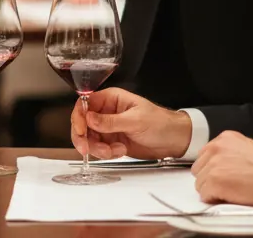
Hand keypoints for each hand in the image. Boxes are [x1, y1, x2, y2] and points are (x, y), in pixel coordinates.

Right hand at [71, 87, 191, 159]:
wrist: (174, 140)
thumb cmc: (160, 122)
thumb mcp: (135, 120)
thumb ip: (110, 121)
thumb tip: (89, 118)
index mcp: (111, 99)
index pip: (85, 104)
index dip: (79, 117)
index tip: (80, 131)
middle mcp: (106, 112)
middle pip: (83, 123)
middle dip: (85, 138)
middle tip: (87, 149)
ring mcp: (108, 128)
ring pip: (89, 139)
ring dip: (98, 149)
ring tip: (114, 151)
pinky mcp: (112, 142)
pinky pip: (99, 149)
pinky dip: (106, 153)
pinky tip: (120, 151)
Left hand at [191, 131, 252, 205]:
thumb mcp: (249, 148)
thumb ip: (231, 153)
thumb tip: (224, 166)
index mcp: (225, 138)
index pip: (205, 155)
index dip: (212, 168)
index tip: (220, 174)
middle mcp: (216, 148)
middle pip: (199, 168)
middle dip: (209, 178)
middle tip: (225, 185)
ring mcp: (214, 165)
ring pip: (200, 183)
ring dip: (211, 190)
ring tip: (230, 192)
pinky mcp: (215, 181)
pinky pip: (204, 195)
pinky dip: (214, 199)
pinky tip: (228, 197)